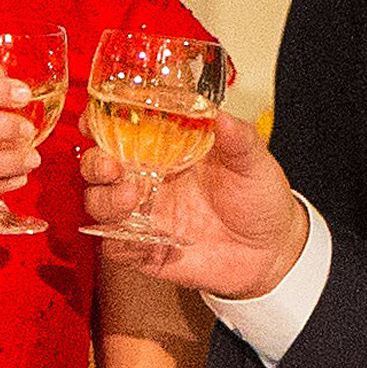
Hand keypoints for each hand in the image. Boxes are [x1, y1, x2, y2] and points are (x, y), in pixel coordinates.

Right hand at [78, 111, 309, 297]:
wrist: (272, 252)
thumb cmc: (260, 200)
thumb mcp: (255, 163)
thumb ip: (238, 139)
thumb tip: (221, 115)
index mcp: (168, 150)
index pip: (122, 130)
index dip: (101, 123)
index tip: (94, 120)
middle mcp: (149, 180)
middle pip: (99, 167)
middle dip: (96, 163)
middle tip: (111, 166)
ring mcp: (144, 216)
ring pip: (99, 205)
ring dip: (106, 200)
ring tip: (131, 197)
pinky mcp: (146, 249)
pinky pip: (116, 247)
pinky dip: (119, 243)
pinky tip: (139, 239)